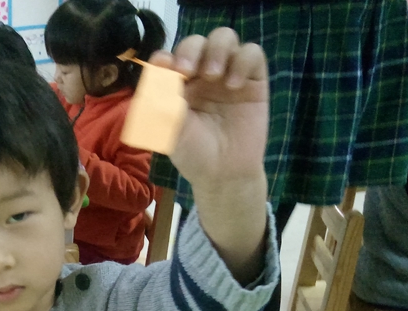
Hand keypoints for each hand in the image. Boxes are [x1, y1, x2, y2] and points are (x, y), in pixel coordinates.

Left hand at [153, 27, 268, 283]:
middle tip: (186, 71)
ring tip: (212, 75)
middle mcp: (200, 76)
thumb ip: (162, 103)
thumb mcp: (170, 131)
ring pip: (224, 39)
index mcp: (176, 86)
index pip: (170, 57)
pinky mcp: (253, 80)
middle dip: (190, 50)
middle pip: (196, 43)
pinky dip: (243, 61)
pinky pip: (252, 53)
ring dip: (216, 50)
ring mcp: (227, 75)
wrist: (224, 175)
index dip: (166, 57)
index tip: (164, 68)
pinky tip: (234, 85)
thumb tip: (154, 74)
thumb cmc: (193, 154)